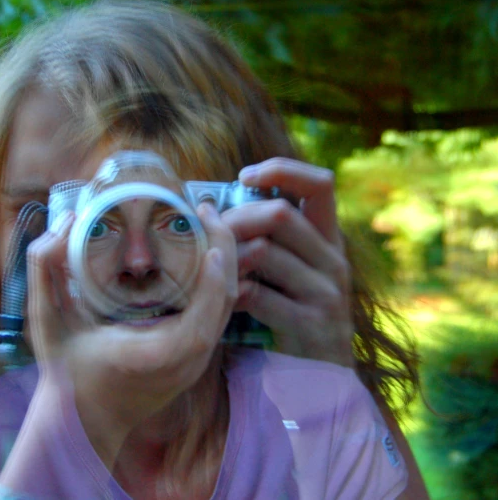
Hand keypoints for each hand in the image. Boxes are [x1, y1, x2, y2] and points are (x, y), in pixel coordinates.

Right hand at [24, 202, 237, 465]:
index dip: (212, 285)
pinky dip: (218, 281)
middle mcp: (183, 365)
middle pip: (223, 307)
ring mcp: (194, 365)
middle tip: (204, 211)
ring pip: (226, 309)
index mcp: (151, 358)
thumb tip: (65, 222)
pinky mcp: (195, 360)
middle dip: (225, 254)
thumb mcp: (45, 321)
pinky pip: (217, 315)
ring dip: (224, 264)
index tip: (209, 243)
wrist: (83, 420)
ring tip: (206, 224)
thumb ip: (44, 270)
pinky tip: (204, 254)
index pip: (198, 327)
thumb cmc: (66, 371)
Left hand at [221, 157, 353, 366]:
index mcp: (328, 237)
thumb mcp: (288, 268)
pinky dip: (233, 293)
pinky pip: (259, 295)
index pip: (320, 183)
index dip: (282, 169)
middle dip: (234, 219)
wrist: (318, 374)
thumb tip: (211, 205)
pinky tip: (225, 299)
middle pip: (280, 214)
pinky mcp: (311, 322)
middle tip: (210, 232)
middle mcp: (333, 259)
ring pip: (264, 251)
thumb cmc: (291, 310)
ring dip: (228, 258)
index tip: (244, 175)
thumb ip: (266, 237)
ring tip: (212, 268)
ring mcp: (326, 291)